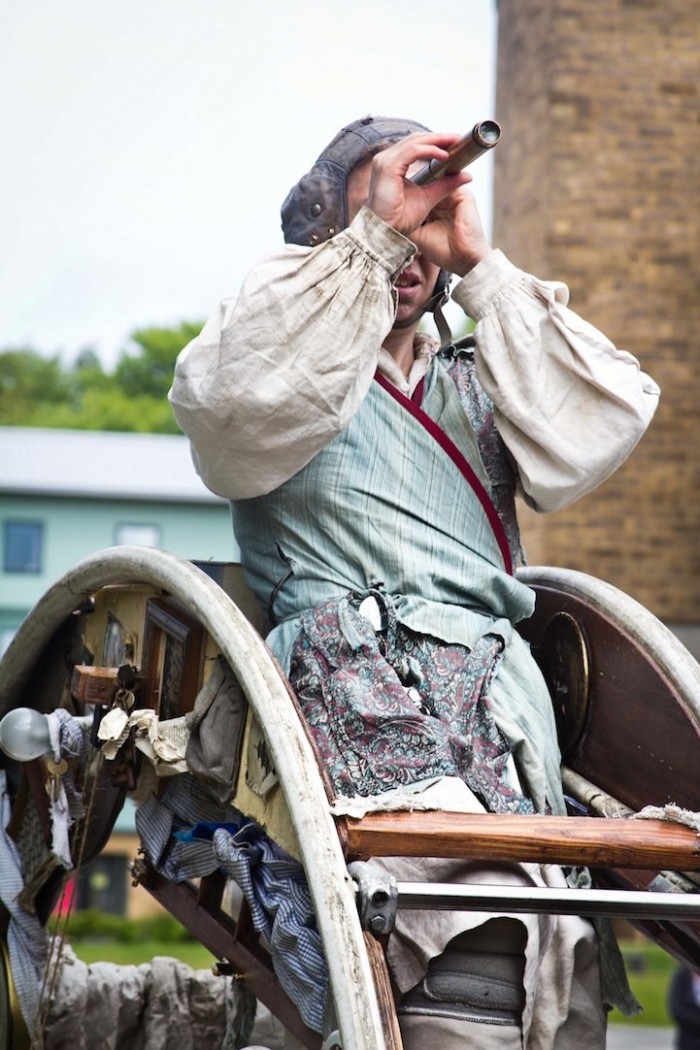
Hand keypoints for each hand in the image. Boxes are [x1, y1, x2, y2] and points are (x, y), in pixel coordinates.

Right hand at [364, 133, 491, 274]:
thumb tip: (465, 175)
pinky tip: (444, 155)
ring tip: (454, 142)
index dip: (435, 141)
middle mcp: (385, 160)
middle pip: (415, 139)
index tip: (454, 142)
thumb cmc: (399, 221)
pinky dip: (430, 151)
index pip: (415, 145)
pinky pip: (412, 151)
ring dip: (437, 140)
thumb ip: (444, 185)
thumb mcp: (428, 198)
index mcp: (392, 165)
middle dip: (438, 137)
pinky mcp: (387, 167)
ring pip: (414, 142)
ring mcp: (384, 162)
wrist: (385, 234)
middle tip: (458, 139)